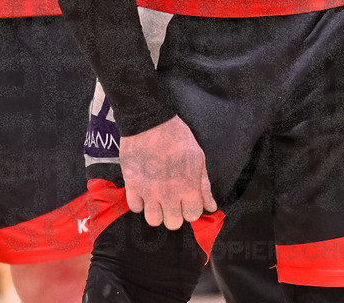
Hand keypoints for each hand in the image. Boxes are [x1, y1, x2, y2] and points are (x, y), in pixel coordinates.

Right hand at [119, 115, 216, 229]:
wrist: (150, 121)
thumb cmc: (177, 136)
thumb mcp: (198, 157)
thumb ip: (204, 185)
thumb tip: (210, 206)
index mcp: (188, 187)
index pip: (193, 215)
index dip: (191, 207)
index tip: (187, 199)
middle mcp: (169, 194)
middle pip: (173, 223)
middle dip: (175, 213)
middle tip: (172, 199)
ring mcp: (149, 191)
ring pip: (153, 220)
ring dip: (156, 211)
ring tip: (157, 197)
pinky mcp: (132, 185)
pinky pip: (135, 208)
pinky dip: (139, 202)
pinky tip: (144, 190)